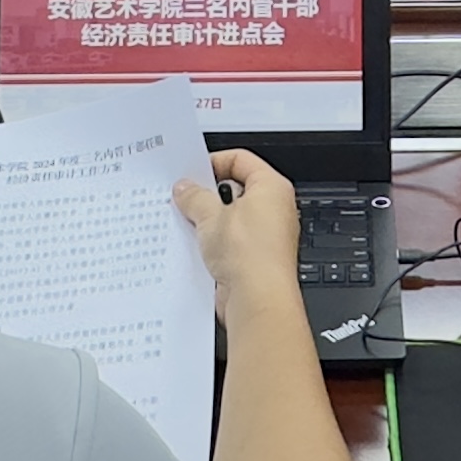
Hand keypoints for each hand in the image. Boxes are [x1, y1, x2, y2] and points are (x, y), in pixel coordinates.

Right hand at [172, 148, 305, 313]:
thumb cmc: (250, 255)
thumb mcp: (210, 216)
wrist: (258, 300)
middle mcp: (274, 209)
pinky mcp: (254, 259)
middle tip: (187, 199)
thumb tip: (186, 189)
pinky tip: (196, 248)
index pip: (241, 160)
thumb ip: (195, 196)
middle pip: (235, 189)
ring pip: (230, 219)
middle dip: (208, 196)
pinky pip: (230, 243)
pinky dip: (213, 243)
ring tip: (190, 225)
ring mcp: (265, 236)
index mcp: (272, 187)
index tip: (192, 173)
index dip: (214, 162)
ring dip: (208, 222)